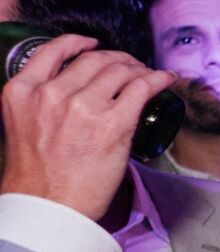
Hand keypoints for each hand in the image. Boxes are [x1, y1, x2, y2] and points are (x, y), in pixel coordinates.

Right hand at [1, 35, 178, 221]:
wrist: (47, 208)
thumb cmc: (37, 179)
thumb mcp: (22, 127)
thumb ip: (39, 105)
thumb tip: (70, 96)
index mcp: (22, 92)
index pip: (53, 50)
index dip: (78, 43)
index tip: (92, 45)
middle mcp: (51, 94)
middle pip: (94, 60)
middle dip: (116, 59)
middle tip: (129, 67)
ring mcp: (83, 107)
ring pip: (120, 70)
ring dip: (138, 68)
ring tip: (147, 74)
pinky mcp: (114, 124)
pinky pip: (143, 88)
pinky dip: (158, 79)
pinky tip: (165, 79)